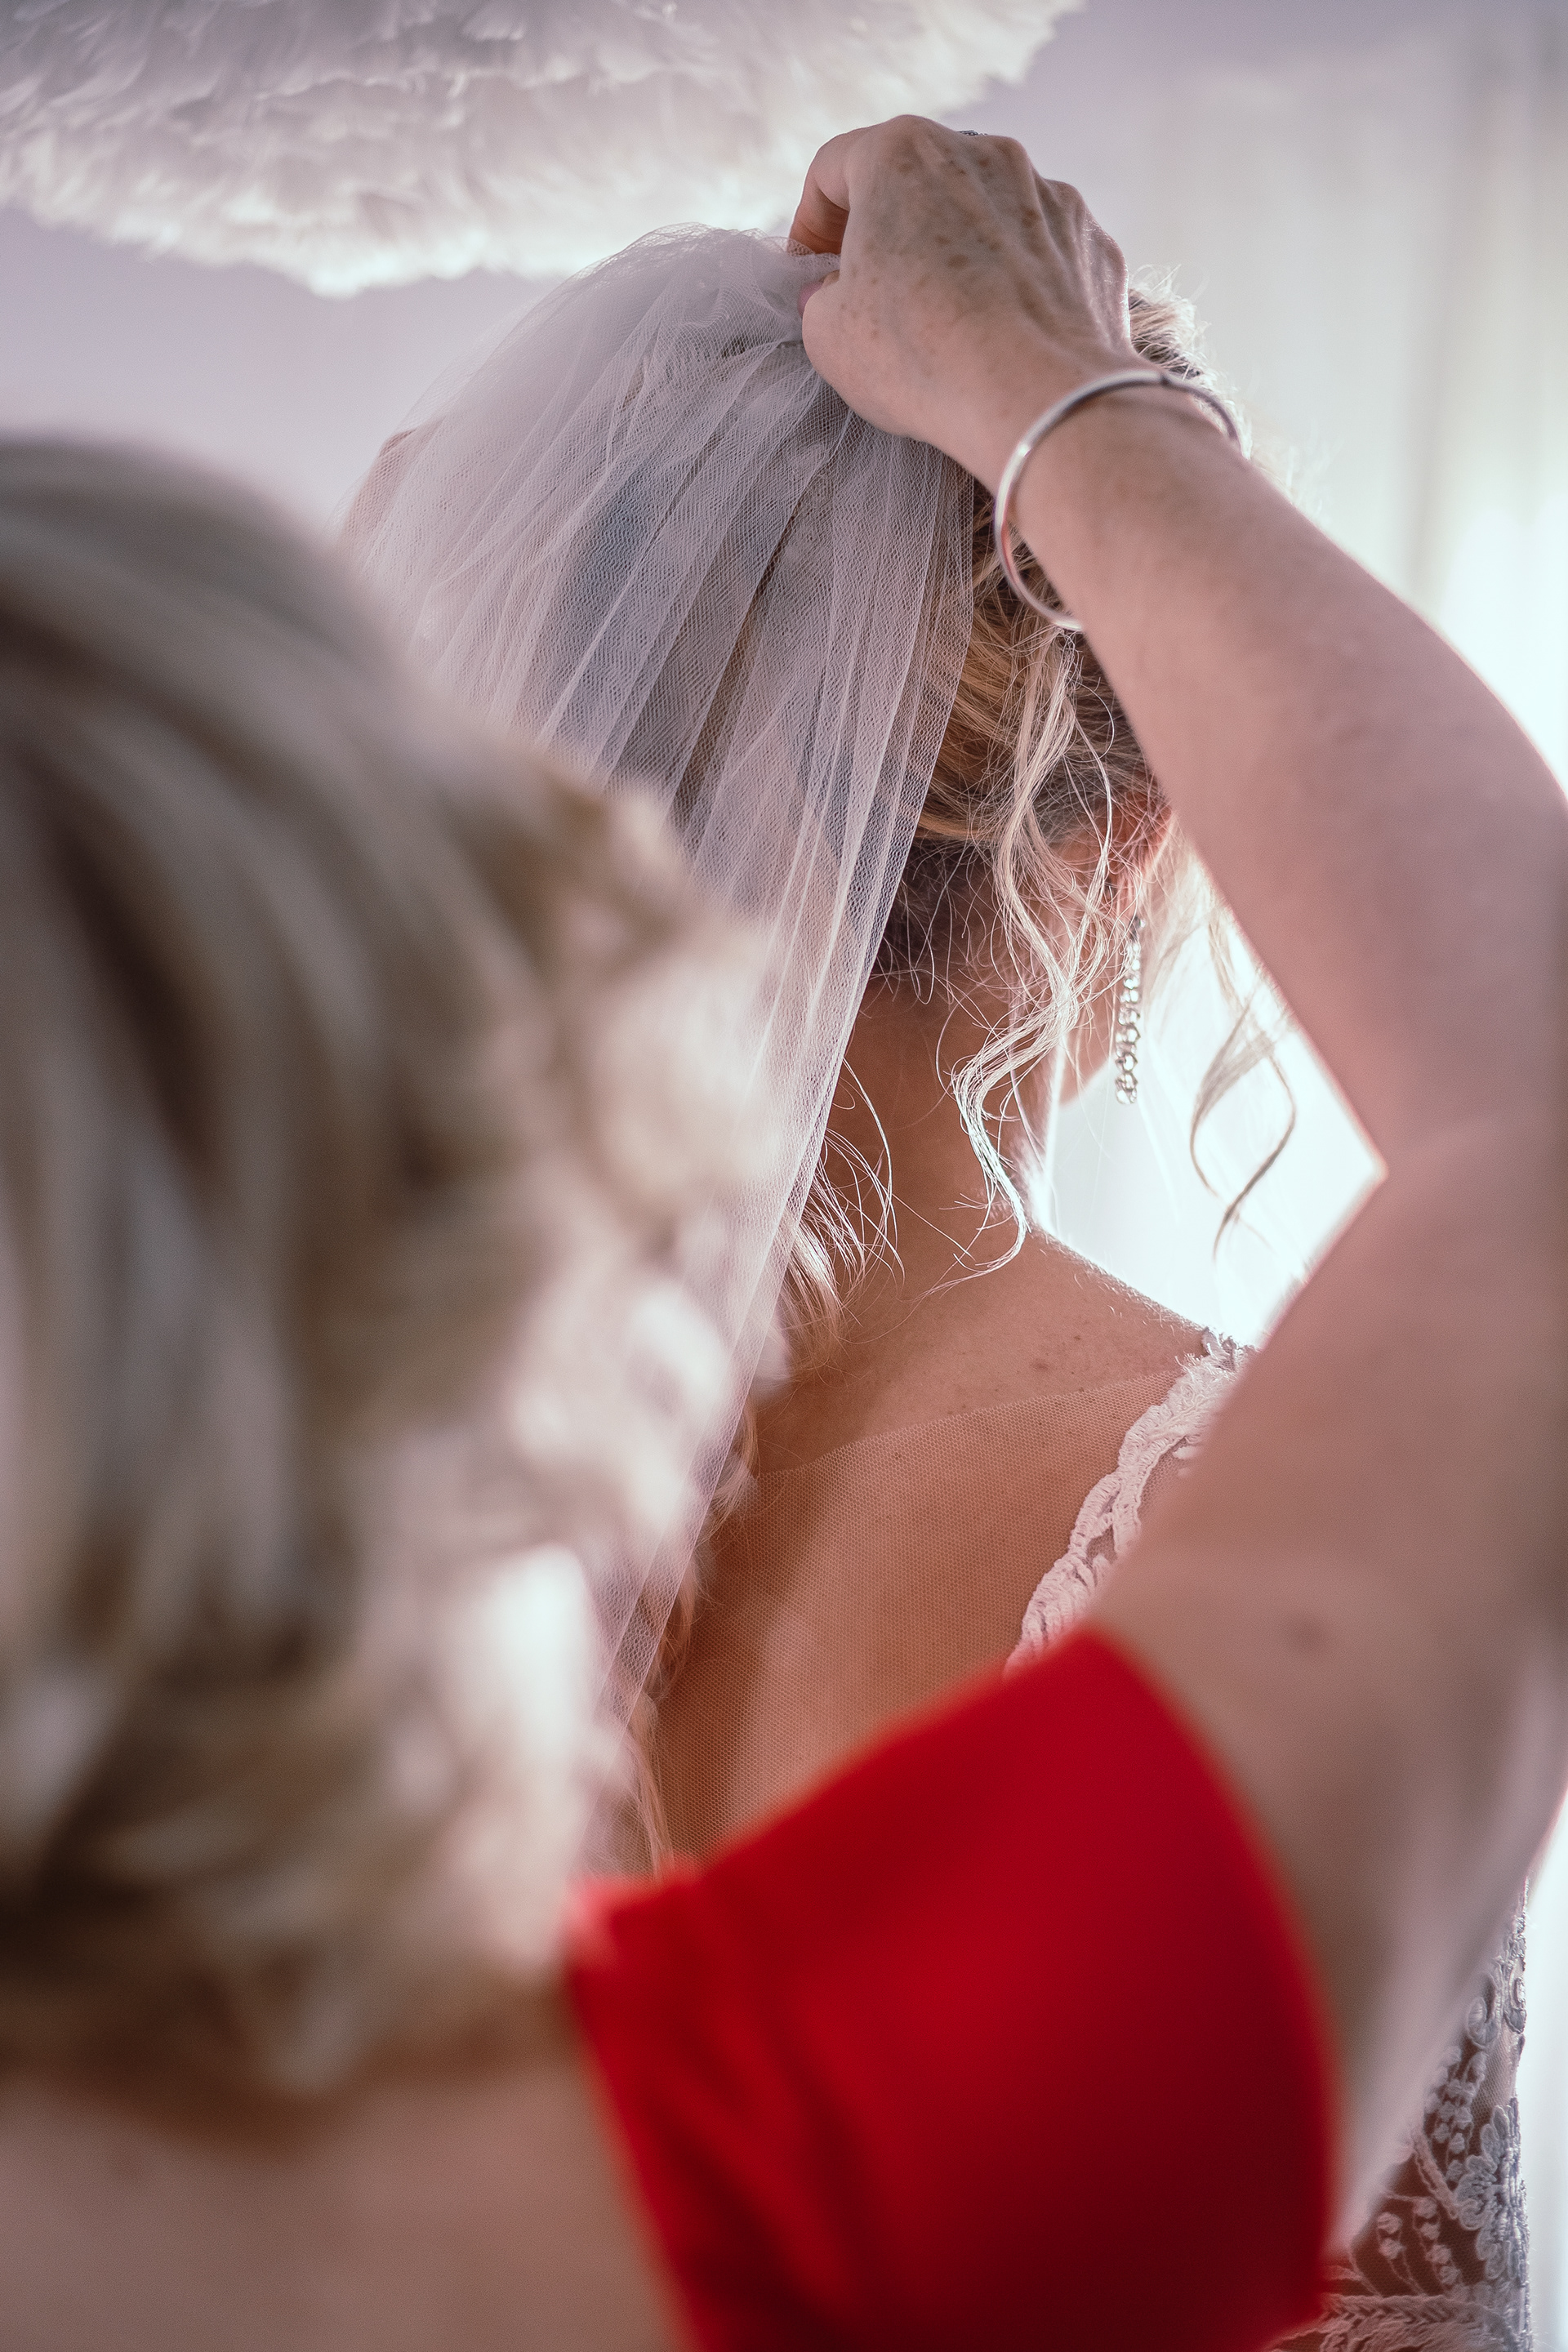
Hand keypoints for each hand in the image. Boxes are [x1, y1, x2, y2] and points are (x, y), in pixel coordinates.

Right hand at [791, 118, 1137, 488]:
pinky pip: (1036, 249)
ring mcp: (1044, 190)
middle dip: (889, 231)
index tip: (811, 272)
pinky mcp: (1087, 237)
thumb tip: (834, 295)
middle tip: (873, 294)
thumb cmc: (923, 358)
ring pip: (981, 211)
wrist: (1038, 399)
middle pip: (915, 180)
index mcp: (901, 154)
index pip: (833, 168)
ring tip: (945, 321)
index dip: (810, 224)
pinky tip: (1002, 334)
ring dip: (955, 252)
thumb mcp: (829, 337)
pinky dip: (1014, 280)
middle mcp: (980, 151)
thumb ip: (820, 300)